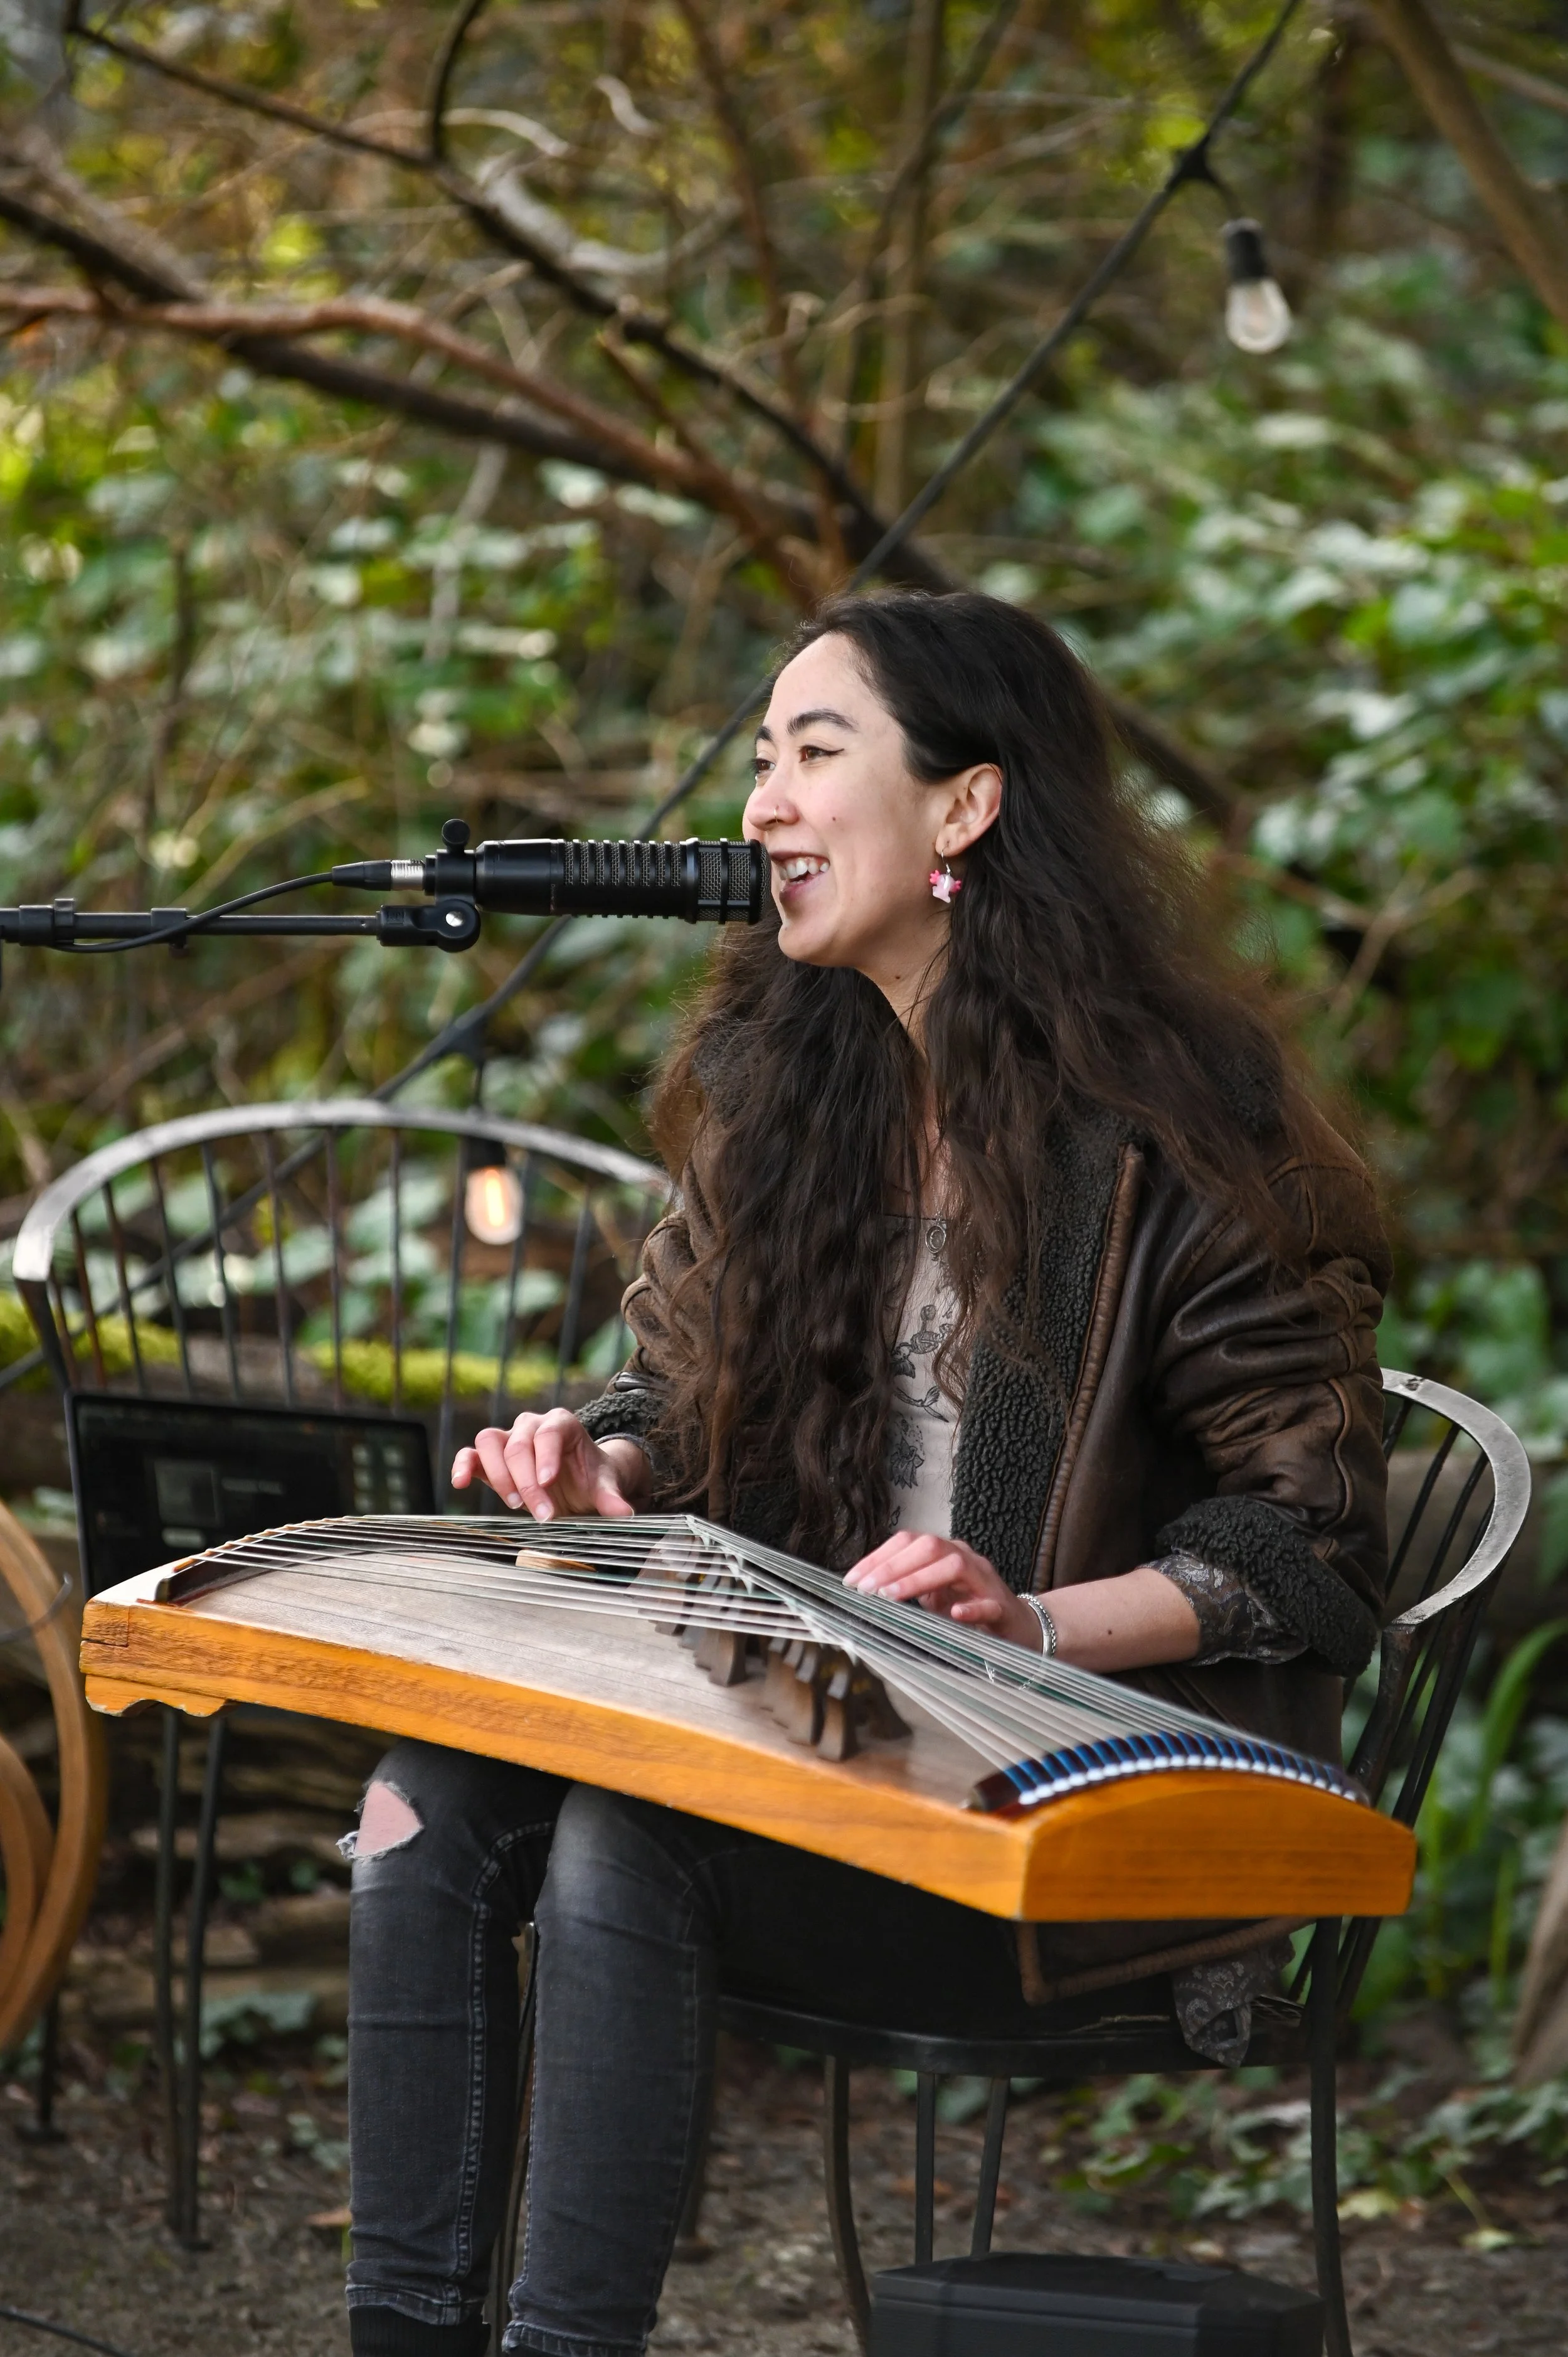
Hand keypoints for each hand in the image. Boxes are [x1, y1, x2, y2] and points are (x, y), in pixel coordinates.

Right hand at [451, 1410, 646, 1519]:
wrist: (576, 1482)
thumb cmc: (589, 1478)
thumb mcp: (604, 1485)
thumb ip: (611, 1497)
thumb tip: (625, 1514)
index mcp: (562, 1424)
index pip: (549, 1433)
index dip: (545, 1457)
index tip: (549, 1483)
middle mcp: (532, 1425)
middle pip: (518, 1443)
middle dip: (528, 1481)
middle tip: (542, 1514)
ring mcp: (509, 1439)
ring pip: (490, 1442)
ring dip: (500, 1475)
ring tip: (516, 1504)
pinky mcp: (490, 1458)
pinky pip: (470, 1454)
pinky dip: (463, 1465)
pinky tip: (460, 1483)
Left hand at [843, 1530, 1042, 1650]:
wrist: (1018, 1627)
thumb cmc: (970, 1610)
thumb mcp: (933, 1597)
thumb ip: (906, 1589)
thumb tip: (863, 1592)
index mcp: (944, 1554)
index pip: (908, 1542)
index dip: (878, 1557)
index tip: (851, 1579)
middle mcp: (965, 1559)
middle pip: (928, 1547)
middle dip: (891, 1566)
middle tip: (864, 1589)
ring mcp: (985, 1581)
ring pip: (954, 1566)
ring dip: (918, 1579)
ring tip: (890, 1597)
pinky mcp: (1003, 1608)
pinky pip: (988, 1604)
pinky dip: (971, 1608)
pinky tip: (954, 1613)